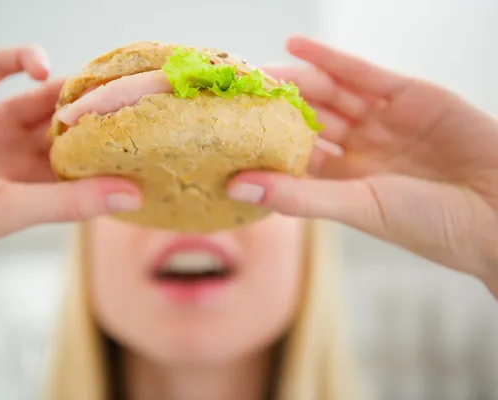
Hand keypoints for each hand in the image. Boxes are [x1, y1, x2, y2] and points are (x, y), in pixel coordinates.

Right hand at [0, 46, 140, 269]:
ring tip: (93, 80)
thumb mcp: (10, 211)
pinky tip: (42, 65)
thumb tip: (133, 197)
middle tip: (126, 97)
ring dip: (66, 87)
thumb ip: (69, 202)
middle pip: (64, 127)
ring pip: (38, 96)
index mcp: (29, 184)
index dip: (110, 151)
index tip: (145, 136)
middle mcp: (13, 153)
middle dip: (92, 113)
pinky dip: (22, 59)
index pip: (81, 164)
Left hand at [228, 35, 497, 296]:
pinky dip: (329, 58)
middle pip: (308, 119)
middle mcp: (358, 149)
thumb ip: (297, 196)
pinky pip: (361, 73)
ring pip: (330, 93)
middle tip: (236, 89)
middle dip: (275, 104)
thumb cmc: (428, 223)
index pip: (294, 154)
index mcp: (343, 180)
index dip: (262, 140)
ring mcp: (381, 121)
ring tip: (260, 69)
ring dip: (296, 79)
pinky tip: (296, 46)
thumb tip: (235, 188)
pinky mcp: (406, 95)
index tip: (227, 127)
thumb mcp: (357, 208)